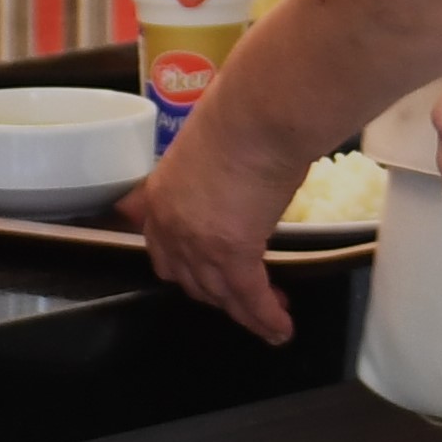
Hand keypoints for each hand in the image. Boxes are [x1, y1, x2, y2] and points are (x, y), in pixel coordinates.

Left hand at [131, 117, 318, 344]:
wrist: (259, 113)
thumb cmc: (243, 114)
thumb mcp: (209, 147)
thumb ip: (209, 175)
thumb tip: (232, 180)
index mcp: (160, 197)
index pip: (165, 253)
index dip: (189, 271)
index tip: (211, 277)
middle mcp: (171, 227)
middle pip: (191, 280)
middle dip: (219, 295)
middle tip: (247, 299)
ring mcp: (199, 243)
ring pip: (221, 294)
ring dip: (247, 312)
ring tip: (272, 322)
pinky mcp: (234, 253)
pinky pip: (249, 296)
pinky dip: (266, 316)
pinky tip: (281, 328)